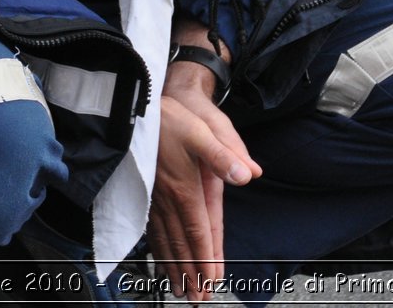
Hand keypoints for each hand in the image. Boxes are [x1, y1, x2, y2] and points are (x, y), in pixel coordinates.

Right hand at [146, 60, 261, 302]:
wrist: (143, 104)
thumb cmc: (175, 116)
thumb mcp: (205, 129)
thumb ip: (225, 154)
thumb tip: (249, 173)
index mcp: (186, 186)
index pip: (199, 230)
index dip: (206, 257)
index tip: (212, 280)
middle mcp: (169, 197)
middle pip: (181, 243)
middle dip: (191, 272)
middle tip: (198, 297)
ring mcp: (155, 197)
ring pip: (165, 240)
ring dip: (174, 267)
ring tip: (181, 289)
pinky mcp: (146, 194)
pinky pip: (152, 230)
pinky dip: (158, 250)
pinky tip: (160, 261)